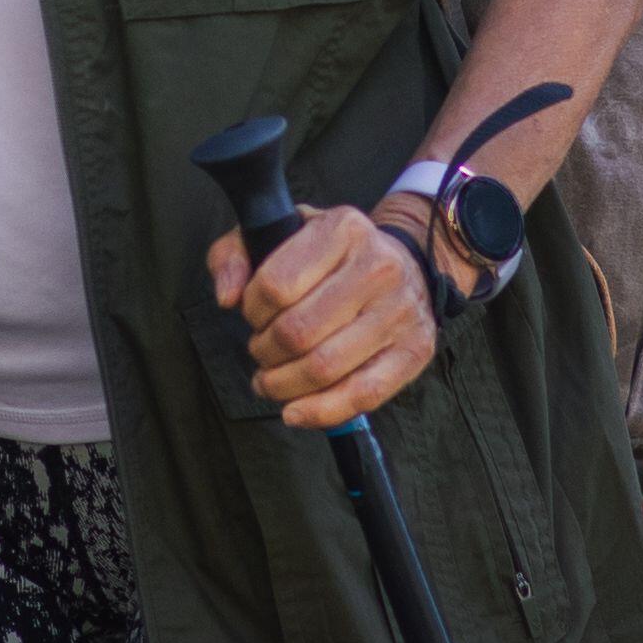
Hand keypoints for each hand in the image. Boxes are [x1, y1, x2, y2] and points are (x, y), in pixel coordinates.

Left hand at [210, 203, 436, 430]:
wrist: (404, 264)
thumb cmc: (331, 256)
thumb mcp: (278, 233)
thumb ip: (234, 256)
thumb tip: (227, 298)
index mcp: (342, 229)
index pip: (275, 285)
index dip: (251, 311)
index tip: (252, 315)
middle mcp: (378, 266)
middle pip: (297, 332)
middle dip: (264, 352)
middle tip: (261, 352)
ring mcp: (400, 310)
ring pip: (325, 367)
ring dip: (284, 385)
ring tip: (272, 381)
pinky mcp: (415, 349)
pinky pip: (363, 394)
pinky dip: (321, 412)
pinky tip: (296, 411)